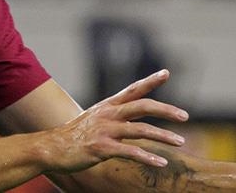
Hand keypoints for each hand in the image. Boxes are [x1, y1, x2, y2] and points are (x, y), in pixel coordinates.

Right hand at [42, 69, 188, 172]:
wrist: (51, 148)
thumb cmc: (74, 136)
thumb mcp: (94, 119)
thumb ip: (113, 116)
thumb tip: (130, 116)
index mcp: (108, 105)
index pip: (133, 89)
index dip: (150, 80)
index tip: (166, 73)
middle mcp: (108, 114)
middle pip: (143, 106)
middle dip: (166, 110)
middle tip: (185, 116)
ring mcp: (105, 130)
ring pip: (140, 129)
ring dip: (162, 136)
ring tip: (180, 142)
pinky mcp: (101, 148)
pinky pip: (130, 152)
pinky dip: (147, 157)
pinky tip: (160, 162)